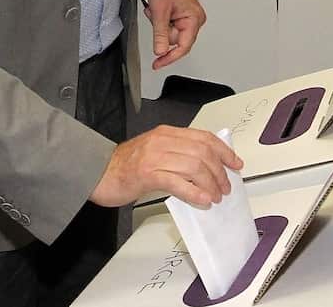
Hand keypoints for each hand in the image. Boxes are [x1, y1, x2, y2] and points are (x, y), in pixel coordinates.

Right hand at [89, 125, 241, 207]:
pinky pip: (178, 182)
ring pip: (194, 166)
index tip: (236, 163)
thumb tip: (205, 166)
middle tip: (226, 186)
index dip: (224, 151)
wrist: (97, 172)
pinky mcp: (147, 174)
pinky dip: (194, 192)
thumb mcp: (155, 151)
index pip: (204, 137)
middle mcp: (162, 141)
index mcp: (166, 133)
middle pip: (202, 152)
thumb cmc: (125, 166)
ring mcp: (154, 156)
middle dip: (219, 170)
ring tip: (216, 195)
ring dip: (210, 183)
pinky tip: (203, 199)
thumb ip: (177, 154)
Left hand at [144, 0, 205, 69]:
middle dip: (161, 32)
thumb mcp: (160, 11)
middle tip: (155, 17)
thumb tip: (161, 51)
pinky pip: (169, 27)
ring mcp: (188, 18)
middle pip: (175, 40)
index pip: (183, 46)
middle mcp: (194, 19)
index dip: (169, 57)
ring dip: (159, 25)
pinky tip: (158, 11)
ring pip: (170, 34)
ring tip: (156, 11)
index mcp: (194, 19)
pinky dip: (161, 22)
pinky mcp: (181, 16)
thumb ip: (161, 34)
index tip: (158, 63)